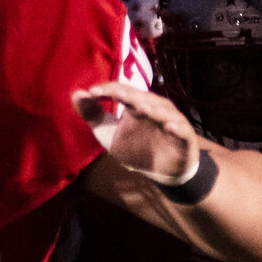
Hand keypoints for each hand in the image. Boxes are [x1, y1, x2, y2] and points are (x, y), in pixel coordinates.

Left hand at [74, 80, 202, 184]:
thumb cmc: (136, 147)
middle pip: (142, 97)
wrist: (163, 171)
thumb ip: (93, 115)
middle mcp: (155, 107)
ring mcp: (172, 121)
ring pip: (163, 111)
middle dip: (129, 95)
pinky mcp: (184, 137)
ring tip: (141, 109)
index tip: (90, 92)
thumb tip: (76, 93)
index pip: (121, 91)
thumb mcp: (109, 134)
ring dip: (153, 110)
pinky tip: (169, 127)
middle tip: (115, 94)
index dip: (107, 90)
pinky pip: (182, 131)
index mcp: (136, 103)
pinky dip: (176, 128)